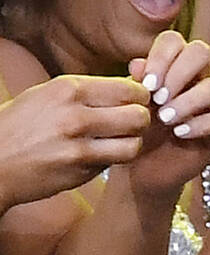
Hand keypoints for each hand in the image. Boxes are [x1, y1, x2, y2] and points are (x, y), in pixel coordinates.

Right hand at [0, 73, 151, 208]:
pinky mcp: (80, 169)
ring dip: (131, 143)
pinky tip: (100, 155)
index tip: (135, 103)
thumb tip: (135, 85)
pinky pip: (115, 162)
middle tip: (130, 125)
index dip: (140, 98)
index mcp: (68, 88)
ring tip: (117, 141)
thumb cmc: (22, 125)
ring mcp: (78, 144)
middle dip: (141, 121)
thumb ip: (90, 91)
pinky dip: (114, 159)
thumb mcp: (50, 95)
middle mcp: (74, 114)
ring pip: (135, 142)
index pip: (130, 89)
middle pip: (139, 115)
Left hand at [123, 30, 209, 198]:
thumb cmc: (137, 131)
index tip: (146, 83)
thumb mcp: (130, 105)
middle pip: (202, 52)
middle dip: (178, 73)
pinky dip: (200, 124)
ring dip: (186, 102)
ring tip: (165, 119)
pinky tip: (180, 133)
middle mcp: (199, 77)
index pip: (175, 41)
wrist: (144, 169)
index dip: (161, 56)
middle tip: (158, 97)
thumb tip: (138, 65)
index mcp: (173, 65)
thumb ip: (134, 82)